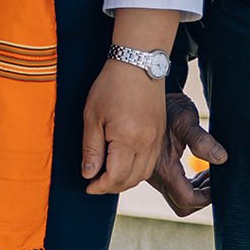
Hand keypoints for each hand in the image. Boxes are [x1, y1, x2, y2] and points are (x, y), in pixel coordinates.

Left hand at [81, 59, 167, 194]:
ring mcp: (157, 139)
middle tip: (95, 182)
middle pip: (131, 179)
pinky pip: (151, 162)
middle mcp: (148, 143)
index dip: (100, 186)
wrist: (138, 62)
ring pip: (144, 173)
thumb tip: (88, 174)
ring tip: (107, 174)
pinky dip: (137, 169)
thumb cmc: (111, 85)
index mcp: (128, 140)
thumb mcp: (92, 116)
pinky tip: (123, 162)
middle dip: (112, 186)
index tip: (88, 186)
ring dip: (126, 179)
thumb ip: (91, 149)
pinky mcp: (161, 133)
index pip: (116, 177)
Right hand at [146, 90, 224, 215]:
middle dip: (201, 198)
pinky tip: (199, 169)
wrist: (147, 99)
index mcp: (164, 168)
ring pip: (178, 198)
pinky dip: (190, 184)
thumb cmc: (168, 107)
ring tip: (209, 173)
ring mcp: (155, 175)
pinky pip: (174, 188)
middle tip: (214, 179)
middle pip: (182, 205)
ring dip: (196, 190)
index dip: (206, 197)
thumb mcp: (184, 119)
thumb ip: (201, 140)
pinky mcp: (157, 170)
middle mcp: (157, 177)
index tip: (218, 182)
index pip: (187, 199)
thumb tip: (222, 158)